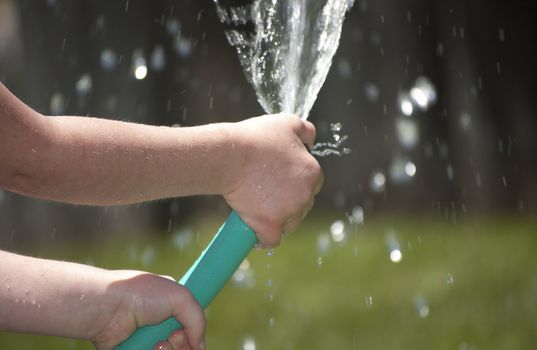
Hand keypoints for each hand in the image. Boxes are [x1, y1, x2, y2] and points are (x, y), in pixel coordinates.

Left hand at [91, 271, 204, 349]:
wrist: (107, 308)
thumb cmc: (140, 295)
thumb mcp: (181, 297)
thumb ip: (198, 320)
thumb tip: (199, 346)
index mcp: (170, 304)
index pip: (191, 325)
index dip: (193, 333)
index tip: (186, 332)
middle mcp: (158, 322)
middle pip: (182, 344)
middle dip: (182, 344)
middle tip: (173, 337)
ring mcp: (145, 338)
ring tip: (158, 344)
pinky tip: (149, 348)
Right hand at [222, 114, 322, 247]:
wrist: (230, 155)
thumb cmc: (255, 138)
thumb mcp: (285, 123)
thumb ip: (305, 130)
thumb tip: (311, 140)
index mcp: (312, 172)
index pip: (314, 184)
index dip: (298, 183)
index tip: (282, 183)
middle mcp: (305, 194)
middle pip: (303, 205)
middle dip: (289, 203)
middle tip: (267, 194)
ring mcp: (288, 212)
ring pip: (290, 224)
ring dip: (279, 221)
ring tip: (260, 211)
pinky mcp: (270, 226)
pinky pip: (271, 240)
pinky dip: (263, 239)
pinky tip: (256, 233)